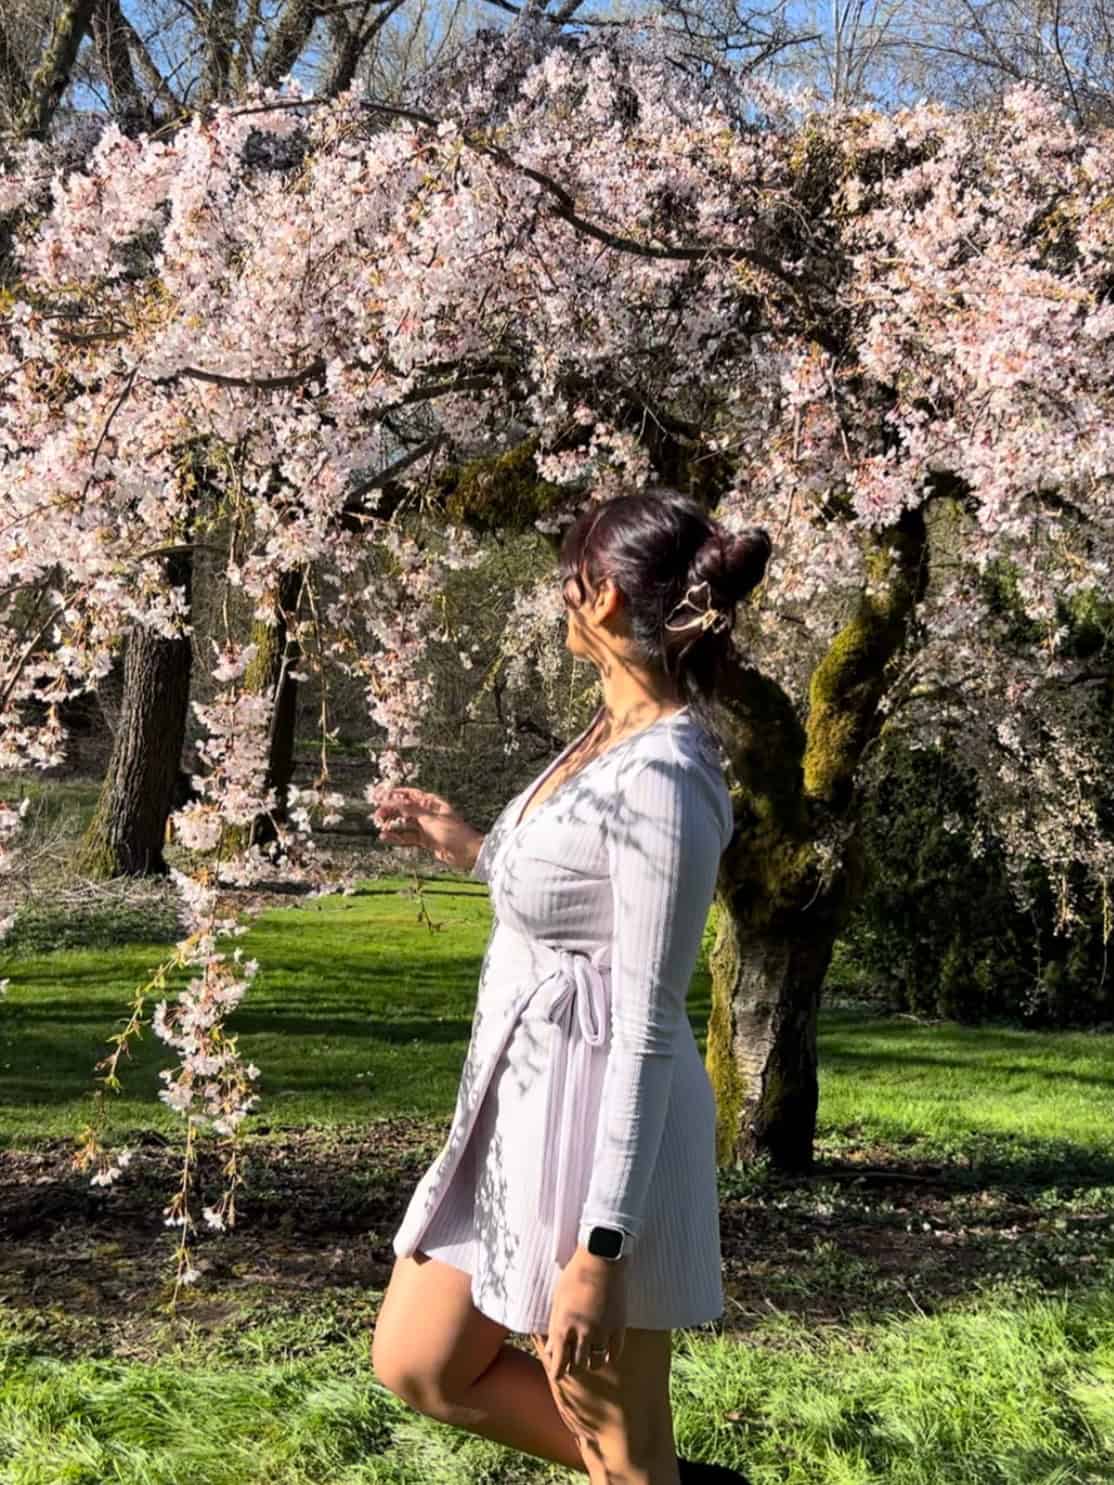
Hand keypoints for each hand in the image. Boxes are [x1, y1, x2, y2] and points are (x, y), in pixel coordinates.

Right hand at [371, 786, 481, 871]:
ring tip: (379, 826)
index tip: (379, 795)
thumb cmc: (453, 831)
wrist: (467, 852)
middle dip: (390, 811)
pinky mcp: (426, 840)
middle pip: (405, 809)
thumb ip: (410, 810)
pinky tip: (385, 837)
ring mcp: (427, 827)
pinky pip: (408, 837)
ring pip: (405, 824)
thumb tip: (392, 801)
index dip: (394, 794)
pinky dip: (397, 837)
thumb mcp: (430, 818)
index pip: (410, 794)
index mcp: (432, 802)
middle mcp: (428, 813)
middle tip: (376, 815)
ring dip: (392, 825)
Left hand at [542, 1247, 626, 1381]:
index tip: (559, 1374)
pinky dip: (610, 1356)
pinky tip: (607, 1355)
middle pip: (578, 1365)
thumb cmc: (575, 1275)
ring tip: (590, 1360)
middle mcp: (582, 1333)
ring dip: (591, 1363)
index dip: (558, 1371)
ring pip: (596, 1362)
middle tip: (574, 1365)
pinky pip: (615, 1352)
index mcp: (563, 1326)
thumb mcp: (558, 1300)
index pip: (559, 1362)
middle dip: (574, 1367)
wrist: (601, 1259)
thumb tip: (550, 1349)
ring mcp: (602, 1331)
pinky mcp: (619, 1326)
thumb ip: (555, 1326)